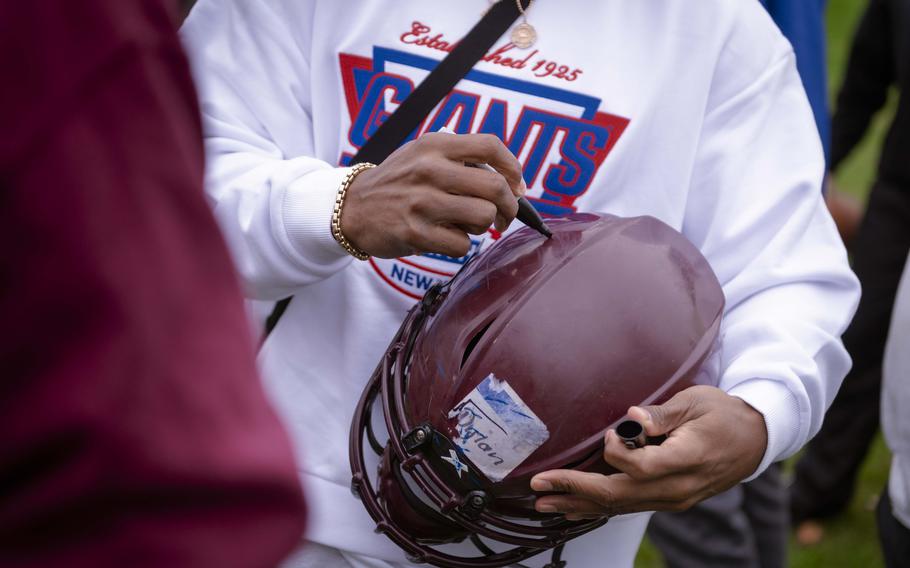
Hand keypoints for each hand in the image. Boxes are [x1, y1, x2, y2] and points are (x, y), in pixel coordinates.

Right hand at [341, 133, 524, 258]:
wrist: (352, 207)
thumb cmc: (398, 182)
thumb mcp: (422, 154)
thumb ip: (460, 160)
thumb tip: (511, 184)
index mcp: (435, 145)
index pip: (490, 147)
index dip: (513, 168)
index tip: (518, 185)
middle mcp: (430, 169)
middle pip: (495, 188)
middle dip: (510, 207)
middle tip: (505, 216)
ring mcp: (422, 202)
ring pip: (483, 216)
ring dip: (484, 226)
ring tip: (469, 225)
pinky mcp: (416, 232)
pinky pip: (463, 244)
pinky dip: (462, 245)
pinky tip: (447, 237)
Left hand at [530, 385, 767, 519]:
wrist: (755, 440)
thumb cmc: (724, 414)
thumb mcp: (696, 402)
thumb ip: (663, 413)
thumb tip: (632, 417)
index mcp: (688, 459)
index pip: (642, 468)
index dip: (617, 454)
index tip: (608, 434)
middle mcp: (679, 487)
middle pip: (622, 495)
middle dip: (576, 491)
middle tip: (541, 487)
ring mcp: (674, 498)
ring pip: (622, 507)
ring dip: (581, 505)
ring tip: (546, 503)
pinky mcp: (669, 500)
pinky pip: (630, 507)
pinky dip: (599, 508)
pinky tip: (575, 508)